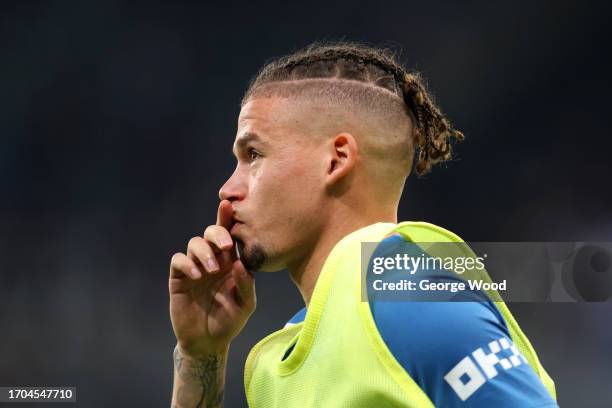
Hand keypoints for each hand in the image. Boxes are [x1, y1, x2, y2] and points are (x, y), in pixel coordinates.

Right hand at [169, 200, 255, 357]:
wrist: (207, 342)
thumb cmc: (229, 321)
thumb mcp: (246, 305)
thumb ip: (246, 285)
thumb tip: (241, 264)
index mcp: (230, 262)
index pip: (229, 236)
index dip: (227, 218)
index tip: (229, 205)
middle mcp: (212, 260)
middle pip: (211, 232)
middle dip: (218, 232)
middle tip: (226, 246)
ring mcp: (195, 268)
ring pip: (194, 243)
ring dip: (204, 251)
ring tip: (212, 270)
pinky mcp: (179, 278)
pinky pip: (178, 260)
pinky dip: (187, 263)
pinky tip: (196, 275)